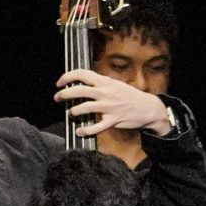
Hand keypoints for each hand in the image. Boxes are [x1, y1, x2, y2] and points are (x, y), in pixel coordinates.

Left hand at [54, 69, 172, 139]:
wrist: (148, 108)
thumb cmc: (130, 96)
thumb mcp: (116, 84)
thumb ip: (101, 83)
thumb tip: (84, 82)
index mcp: (106, 82)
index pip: (83, 74)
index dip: (68, 77)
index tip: (59, 83)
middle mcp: (106, 93)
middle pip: (80, 91)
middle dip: (64, 94)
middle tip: (57, 98)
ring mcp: (109, 107)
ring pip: (85, 108)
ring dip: (73, 111)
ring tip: (70, 113)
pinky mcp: (113, 120)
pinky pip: (96, 127)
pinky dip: (86, 130)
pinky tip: (79, 131)